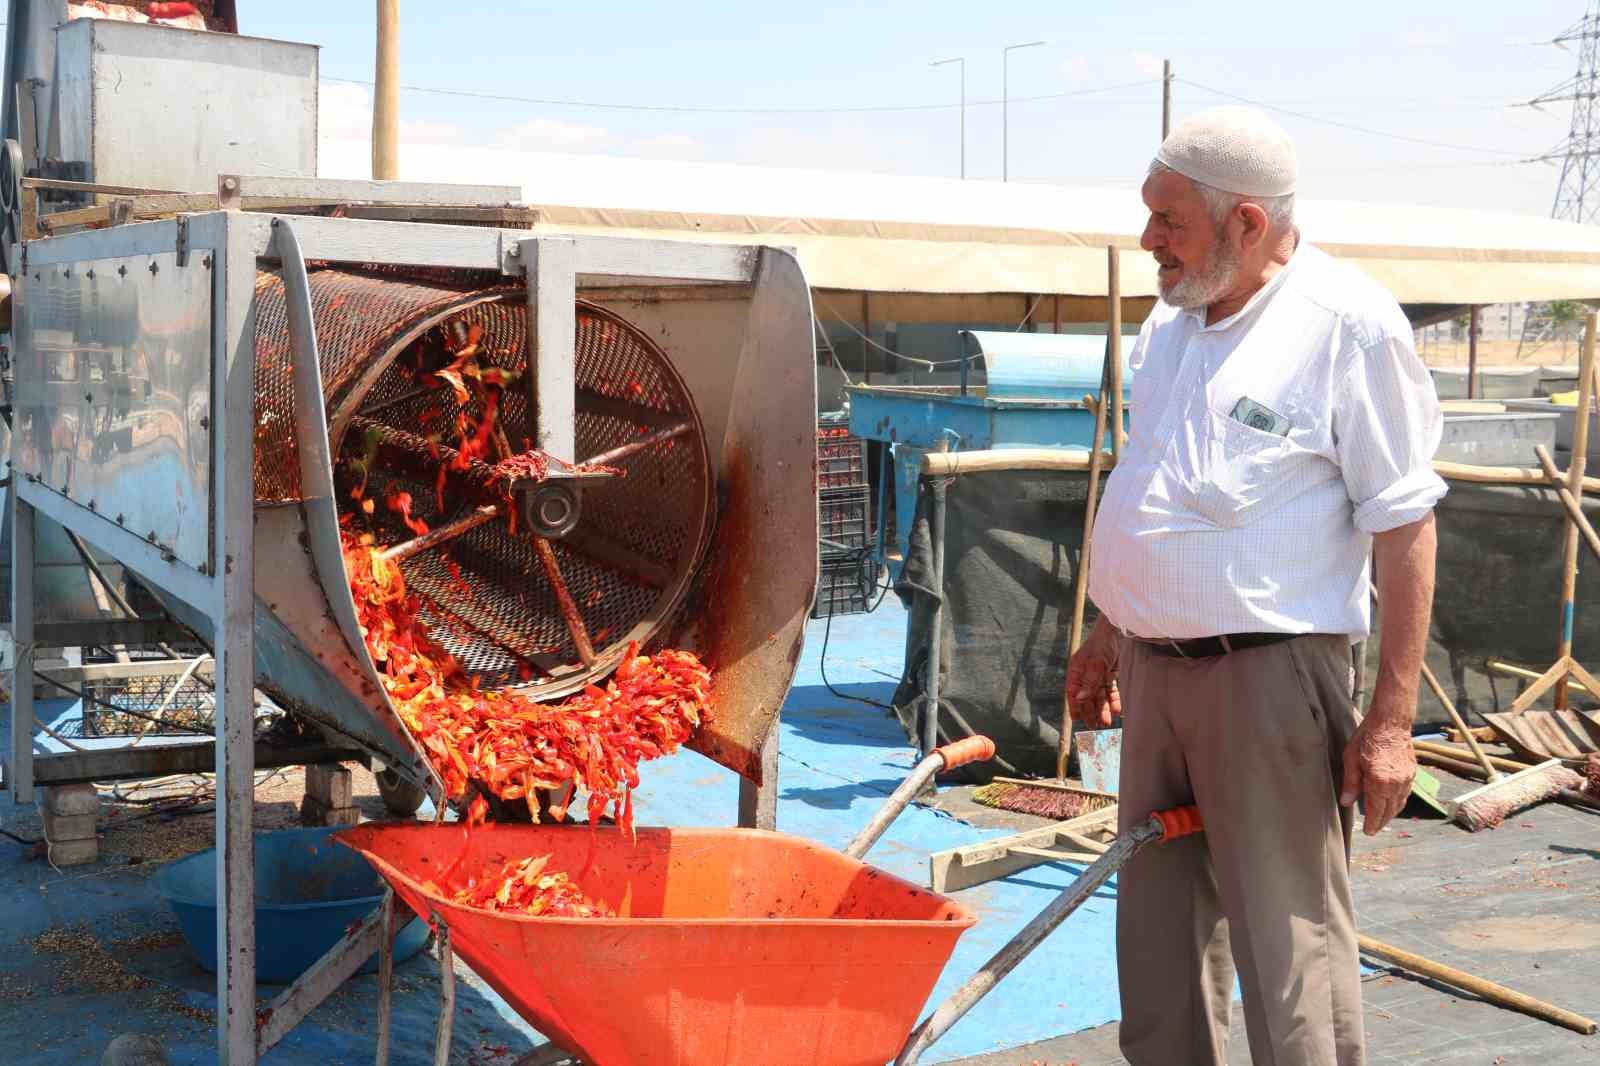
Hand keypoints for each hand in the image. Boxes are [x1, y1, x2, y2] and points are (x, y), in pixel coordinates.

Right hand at [1066, 621, 1121, 728]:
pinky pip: (1111, 691)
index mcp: (1076, 671)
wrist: (1118, 630)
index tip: (1076, 720)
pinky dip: (1114, 701)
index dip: (1074, 706)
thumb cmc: (1101, 643)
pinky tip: (1118, 711)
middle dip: (1091, 712)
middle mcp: (1085, 674)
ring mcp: (1098, 674)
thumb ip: (1088, 682)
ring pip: (1099, 696)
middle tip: (1096, 727)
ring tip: (1107, 723)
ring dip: (1103, 709)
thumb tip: (1078, 699)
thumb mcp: (1095, 664)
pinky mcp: (1110, 674)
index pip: (1072, 692)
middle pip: (1086, 697)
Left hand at [1339, 710, 1415, 835]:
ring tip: (1381, 819)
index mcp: (1379, 781)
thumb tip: (1347, 802)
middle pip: (1389, 810)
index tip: (1368, 832)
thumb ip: (1350, 783)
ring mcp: (1406, 779)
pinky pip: (1405, 794)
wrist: (1391, 722)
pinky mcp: (1412, 773)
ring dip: (1391, 813)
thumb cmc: (1367, 737)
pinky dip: (1398, 802)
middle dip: (1381, 821)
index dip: (1372, 823)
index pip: (1376, 810)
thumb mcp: (1351, 759)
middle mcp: (1396, 783)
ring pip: (1400, 804)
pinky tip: (1392, 803)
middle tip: (1374, 829)